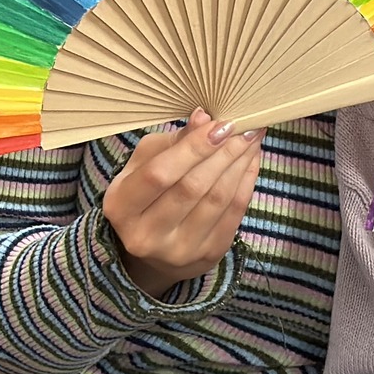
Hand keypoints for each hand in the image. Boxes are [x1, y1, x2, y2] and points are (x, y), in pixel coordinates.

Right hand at [101, 109, 261, 296]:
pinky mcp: (208, 256)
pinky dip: (247, 182)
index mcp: (121, 207)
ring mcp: (179, 251)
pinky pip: (235, 213)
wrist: (155, 249)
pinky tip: (251, 160)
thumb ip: (174, 142)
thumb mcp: (145, 164)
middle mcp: (146, 235)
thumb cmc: (147, 194)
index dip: (192, 148)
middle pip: (192, 187)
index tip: (219, 124)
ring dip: (239, 164)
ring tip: (251, 137)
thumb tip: (204, 117)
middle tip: (244, 125)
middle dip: (222, 152)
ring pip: (217, 200)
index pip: (159, 174)